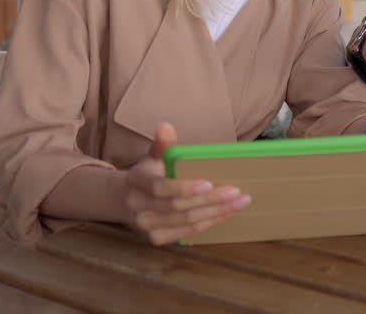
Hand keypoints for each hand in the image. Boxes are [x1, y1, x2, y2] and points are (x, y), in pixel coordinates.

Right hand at [118, 123, 250, 244]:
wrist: (125, 201)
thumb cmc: (146, 175)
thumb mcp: (152, 157)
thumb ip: (162, 145)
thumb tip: (165, 127)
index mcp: (137, 182)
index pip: (159, 188)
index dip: (184, 188)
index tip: (209, 183)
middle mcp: (139, 208)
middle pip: (178, 207)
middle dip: (210, 200)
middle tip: (236, 192)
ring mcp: (147, 227)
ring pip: (186, 222)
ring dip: (216, 212)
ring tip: (239, 202)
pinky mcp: (157, 239)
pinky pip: (188, 232)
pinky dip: (209, 222)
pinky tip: (226, 213)